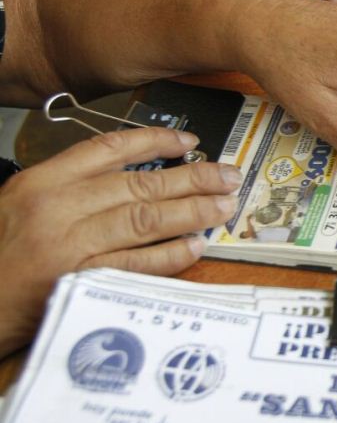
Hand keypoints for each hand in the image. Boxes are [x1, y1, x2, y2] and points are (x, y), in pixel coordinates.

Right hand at [0, 128, 241, 356]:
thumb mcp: (21, 201)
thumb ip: (71, 186)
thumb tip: (132, 178)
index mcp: (44, 180)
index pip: (110, 149)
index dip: (156, 142)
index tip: (191, 143)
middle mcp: (59, 207)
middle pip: (140, 184)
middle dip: (192, 179)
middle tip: (229, 177)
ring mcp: (70, 245)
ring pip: (145, 219)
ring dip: (192, 212)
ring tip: (224, 207)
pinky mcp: (80, 281)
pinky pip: (136, 264)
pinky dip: (170, 255)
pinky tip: (196, 246)